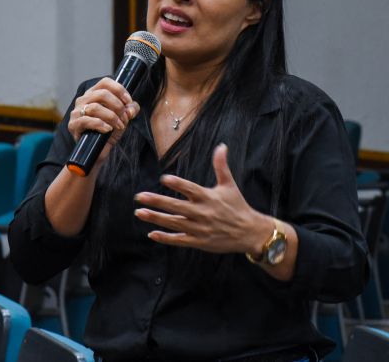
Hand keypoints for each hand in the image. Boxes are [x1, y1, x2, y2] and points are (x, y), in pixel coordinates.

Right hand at [68, 77, 140, 165]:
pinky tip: (108, 130)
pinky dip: (100, 124)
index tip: (128, 101)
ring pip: (95, 107)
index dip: (119, 90)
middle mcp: (83, 100)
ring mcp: (76, 112)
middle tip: (125, 117)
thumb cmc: (109, 131)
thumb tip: (131, 109)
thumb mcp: (123, 118)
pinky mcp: (74, 125)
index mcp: (94, 93)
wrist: (98, 151)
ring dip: (112, 117)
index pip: (105, 82)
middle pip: (102, 93)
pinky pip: (87, 120)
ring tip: (119, 126)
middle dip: (118, 106)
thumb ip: (131, 109)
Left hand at [134, 143, 272, 254]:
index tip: (163, 178)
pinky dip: (166, 238)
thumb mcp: (229, 185)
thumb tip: (221, 146)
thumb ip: (221, 166)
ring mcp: (200, 229)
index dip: (178, 184)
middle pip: (176, 207)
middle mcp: (202, 213)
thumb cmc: (237, 206)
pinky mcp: (199, 242)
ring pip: (174, 223)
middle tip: (139, 197)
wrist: (249, 232)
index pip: (190, 189)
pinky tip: (152, 234)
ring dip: (156, 218)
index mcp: (209, 197)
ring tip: (139, 212)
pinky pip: (179, 240)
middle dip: (157, 201)